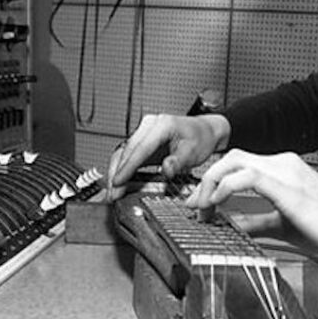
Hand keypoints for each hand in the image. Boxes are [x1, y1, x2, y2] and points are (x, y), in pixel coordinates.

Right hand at [106, 113, 230, 199]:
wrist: (204, 132)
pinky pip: (128, 155)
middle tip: (113, 193)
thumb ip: (179, 161)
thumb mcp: (194, 151)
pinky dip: (121, 169)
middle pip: (127, 150)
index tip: (118, 181)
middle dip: (118, 173)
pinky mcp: (142, 142)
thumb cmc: (200, 138)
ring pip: (123, 152)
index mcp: (162, 125)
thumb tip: (166, 169)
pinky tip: (118, 183)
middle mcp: (149, 125)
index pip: (141, 148)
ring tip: (113, 192)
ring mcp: (144, 132)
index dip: (128, 167)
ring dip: (116, 172)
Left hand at [189, 149, 317, 267]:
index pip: (239, 163)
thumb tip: (230, 225)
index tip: (200, 203)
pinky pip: (247, 176)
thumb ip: (256, 222)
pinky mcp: (288, 187)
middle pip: (232, 156)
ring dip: (210, 183)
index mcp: (284, 169)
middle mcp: (284, 163)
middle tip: (193, 205)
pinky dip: (225, 187)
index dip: (214, 179)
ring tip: (201, 208)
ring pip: (235, 161)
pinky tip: (217, 205)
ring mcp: (286, 171)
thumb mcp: (283, 225)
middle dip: (206, 178)